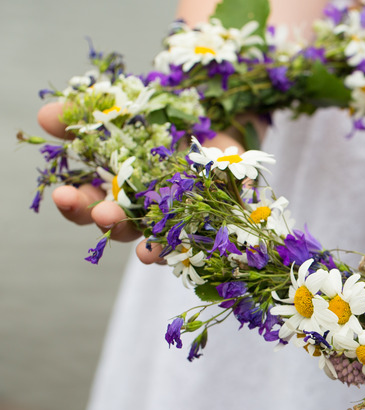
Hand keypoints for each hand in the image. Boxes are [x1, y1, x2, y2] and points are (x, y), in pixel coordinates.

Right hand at [37, 102, 252, 263]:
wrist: (219, 120)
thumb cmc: (164, 119)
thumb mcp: (127, 107)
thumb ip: (89, 115)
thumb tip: (45, 116)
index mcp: (114, 184)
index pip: (86, 203)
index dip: (73, 202)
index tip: (62, 194)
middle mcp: (140, 206)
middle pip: (116, 223)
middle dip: (106, 219)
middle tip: (102, 214)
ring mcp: (172, 214)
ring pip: (152, 235)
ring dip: (144, 241)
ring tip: (142, 246)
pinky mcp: (205, 216)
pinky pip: (191, 237)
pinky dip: (180, 246)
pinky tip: (171, 248)